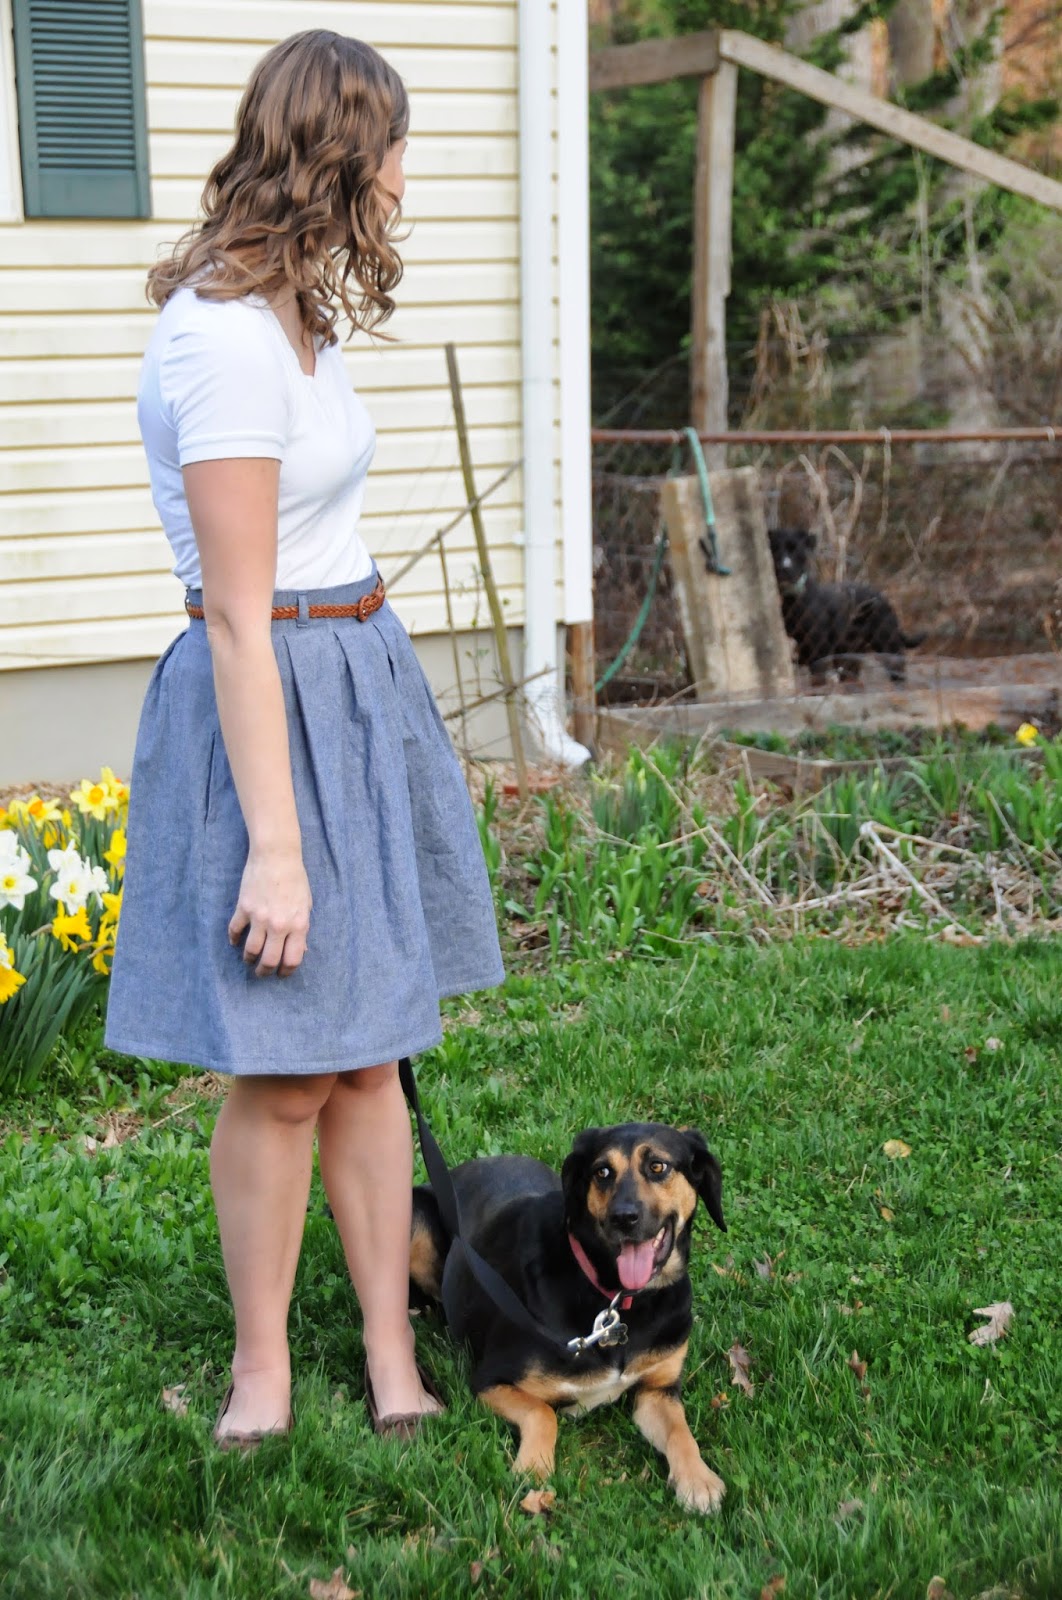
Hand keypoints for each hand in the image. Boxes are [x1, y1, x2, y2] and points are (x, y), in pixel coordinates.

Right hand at [228, 846, 311, 976]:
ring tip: (248, 960)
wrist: (276, 855)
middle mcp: (279, 924)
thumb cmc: (295, 879)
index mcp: (298, 924)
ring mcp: (259, 917)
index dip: (286, 971)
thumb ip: (302, 929)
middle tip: (261, 972)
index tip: (281, 974)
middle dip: (265, 971)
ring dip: (248, 959)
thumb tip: (300, 950)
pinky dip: (233, 939)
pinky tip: (235, 941)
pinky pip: (235, 930)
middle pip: (270, 960)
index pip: (292, 959)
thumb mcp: (306, 905)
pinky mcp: (243, 908)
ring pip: (250, 950)